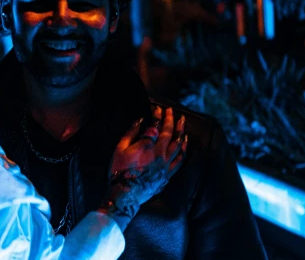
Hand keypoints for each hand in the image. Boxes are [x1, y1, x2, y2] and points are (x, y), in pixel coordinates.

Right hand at [98, 107, 186, 229]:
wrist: (126, 194)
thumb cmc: (120, 170)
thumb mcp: (119, 149)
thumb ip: (130, 133)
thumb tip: (139, 121)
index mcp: (147, 146)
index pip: (156, 126)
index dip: (158, 116)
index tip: (158, 109)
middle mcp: (159, 153)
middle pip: (169, 133)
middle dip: (171, 120)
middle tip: (172, 111)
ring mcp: (165, 164)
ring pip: (177, 145)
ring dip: (181, 131)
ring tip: (182, 122)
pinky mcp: (168, 174)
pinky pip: (180, 160)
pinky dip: (183, 150)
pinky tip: (185, 143)